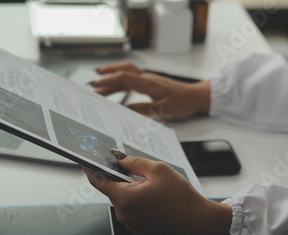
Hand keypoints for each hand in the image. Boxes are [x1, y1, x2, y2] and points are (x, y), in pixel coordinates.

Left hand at [82, 150, 231, 234]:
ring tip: (149, 181)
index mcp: (124, 199)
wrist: (198, 222)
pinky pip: (131, 206)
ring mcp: (130, 221)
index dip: (90, 168)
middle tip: (129, 164)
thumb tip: (118, 157)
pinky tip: (152, 192)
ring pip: (122, 197)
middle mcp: (123, 213)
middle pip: (111, 188)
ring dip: (128, 186)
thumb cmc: (181, 197)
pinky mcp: (138, 225)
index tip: (84, 159)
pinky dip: (135, 196)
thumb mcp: (158, 170)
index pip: (98, 181)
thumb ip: (134, 162)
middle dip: (117, 175)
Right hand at [91, 62, 210, 120]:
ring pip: (127, 73)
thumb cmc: (183, 102)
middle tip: (92, 83)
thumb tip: (125, 110)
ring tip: (98, 82)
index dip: (109, 82)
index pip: (124, 78)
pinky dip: (120, 80)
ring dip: (112, 76)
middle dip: (106, 76)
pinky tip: (116, 86)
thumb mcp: (162, 109)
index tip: (96, 87)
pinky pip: (132, 77)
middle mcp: (147, 78)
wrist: (196, 97)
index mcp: (149, 83)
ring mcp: (149, 79)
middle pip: (123, 71)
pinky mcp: (150, 82)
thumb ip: (143, 109)